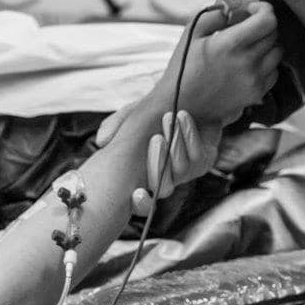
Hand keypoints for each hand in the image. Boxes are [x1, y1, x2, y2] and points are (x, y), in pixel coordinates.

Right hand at [96, 108, 221, 216]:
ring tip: (170, 117)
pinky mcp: (203, 163)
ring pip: (181, 170)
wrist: (184, 99)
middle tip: (156, 138)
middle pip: (163, 187)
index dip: (141, 204)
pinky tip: (184, 116)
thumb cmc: (152, 111)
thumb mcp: (131, 115)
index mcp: (141, 176)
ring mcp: (184, 173)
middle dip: (159, 163)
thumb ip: (115, 126)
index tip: (137, 193)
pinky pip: (198, 158)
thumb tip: (102, 142)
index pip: (141, 203)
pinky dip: (190, 135)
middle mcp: (164, 179)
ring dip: (176, 144)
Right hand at [153, 0, 281, 126]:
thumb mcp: (192, 32)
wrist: (182, 106)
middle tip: (247, 27)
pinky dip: (267, 64)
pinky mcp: (257, 94)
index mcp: (230, 44)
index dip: (263, 8)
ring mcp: (255, 80)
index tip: (252, 10)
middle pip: (273, 33)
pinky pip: (275, 71)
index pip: (267, 19)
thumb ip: (217, 14)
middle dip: (263, 25)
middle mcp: (247, 62)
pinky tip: (249, 64)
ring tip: (248, 47)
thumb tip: (239, 6)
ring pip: (278, 52)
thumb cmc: (184, 67)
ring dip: (267, 44)